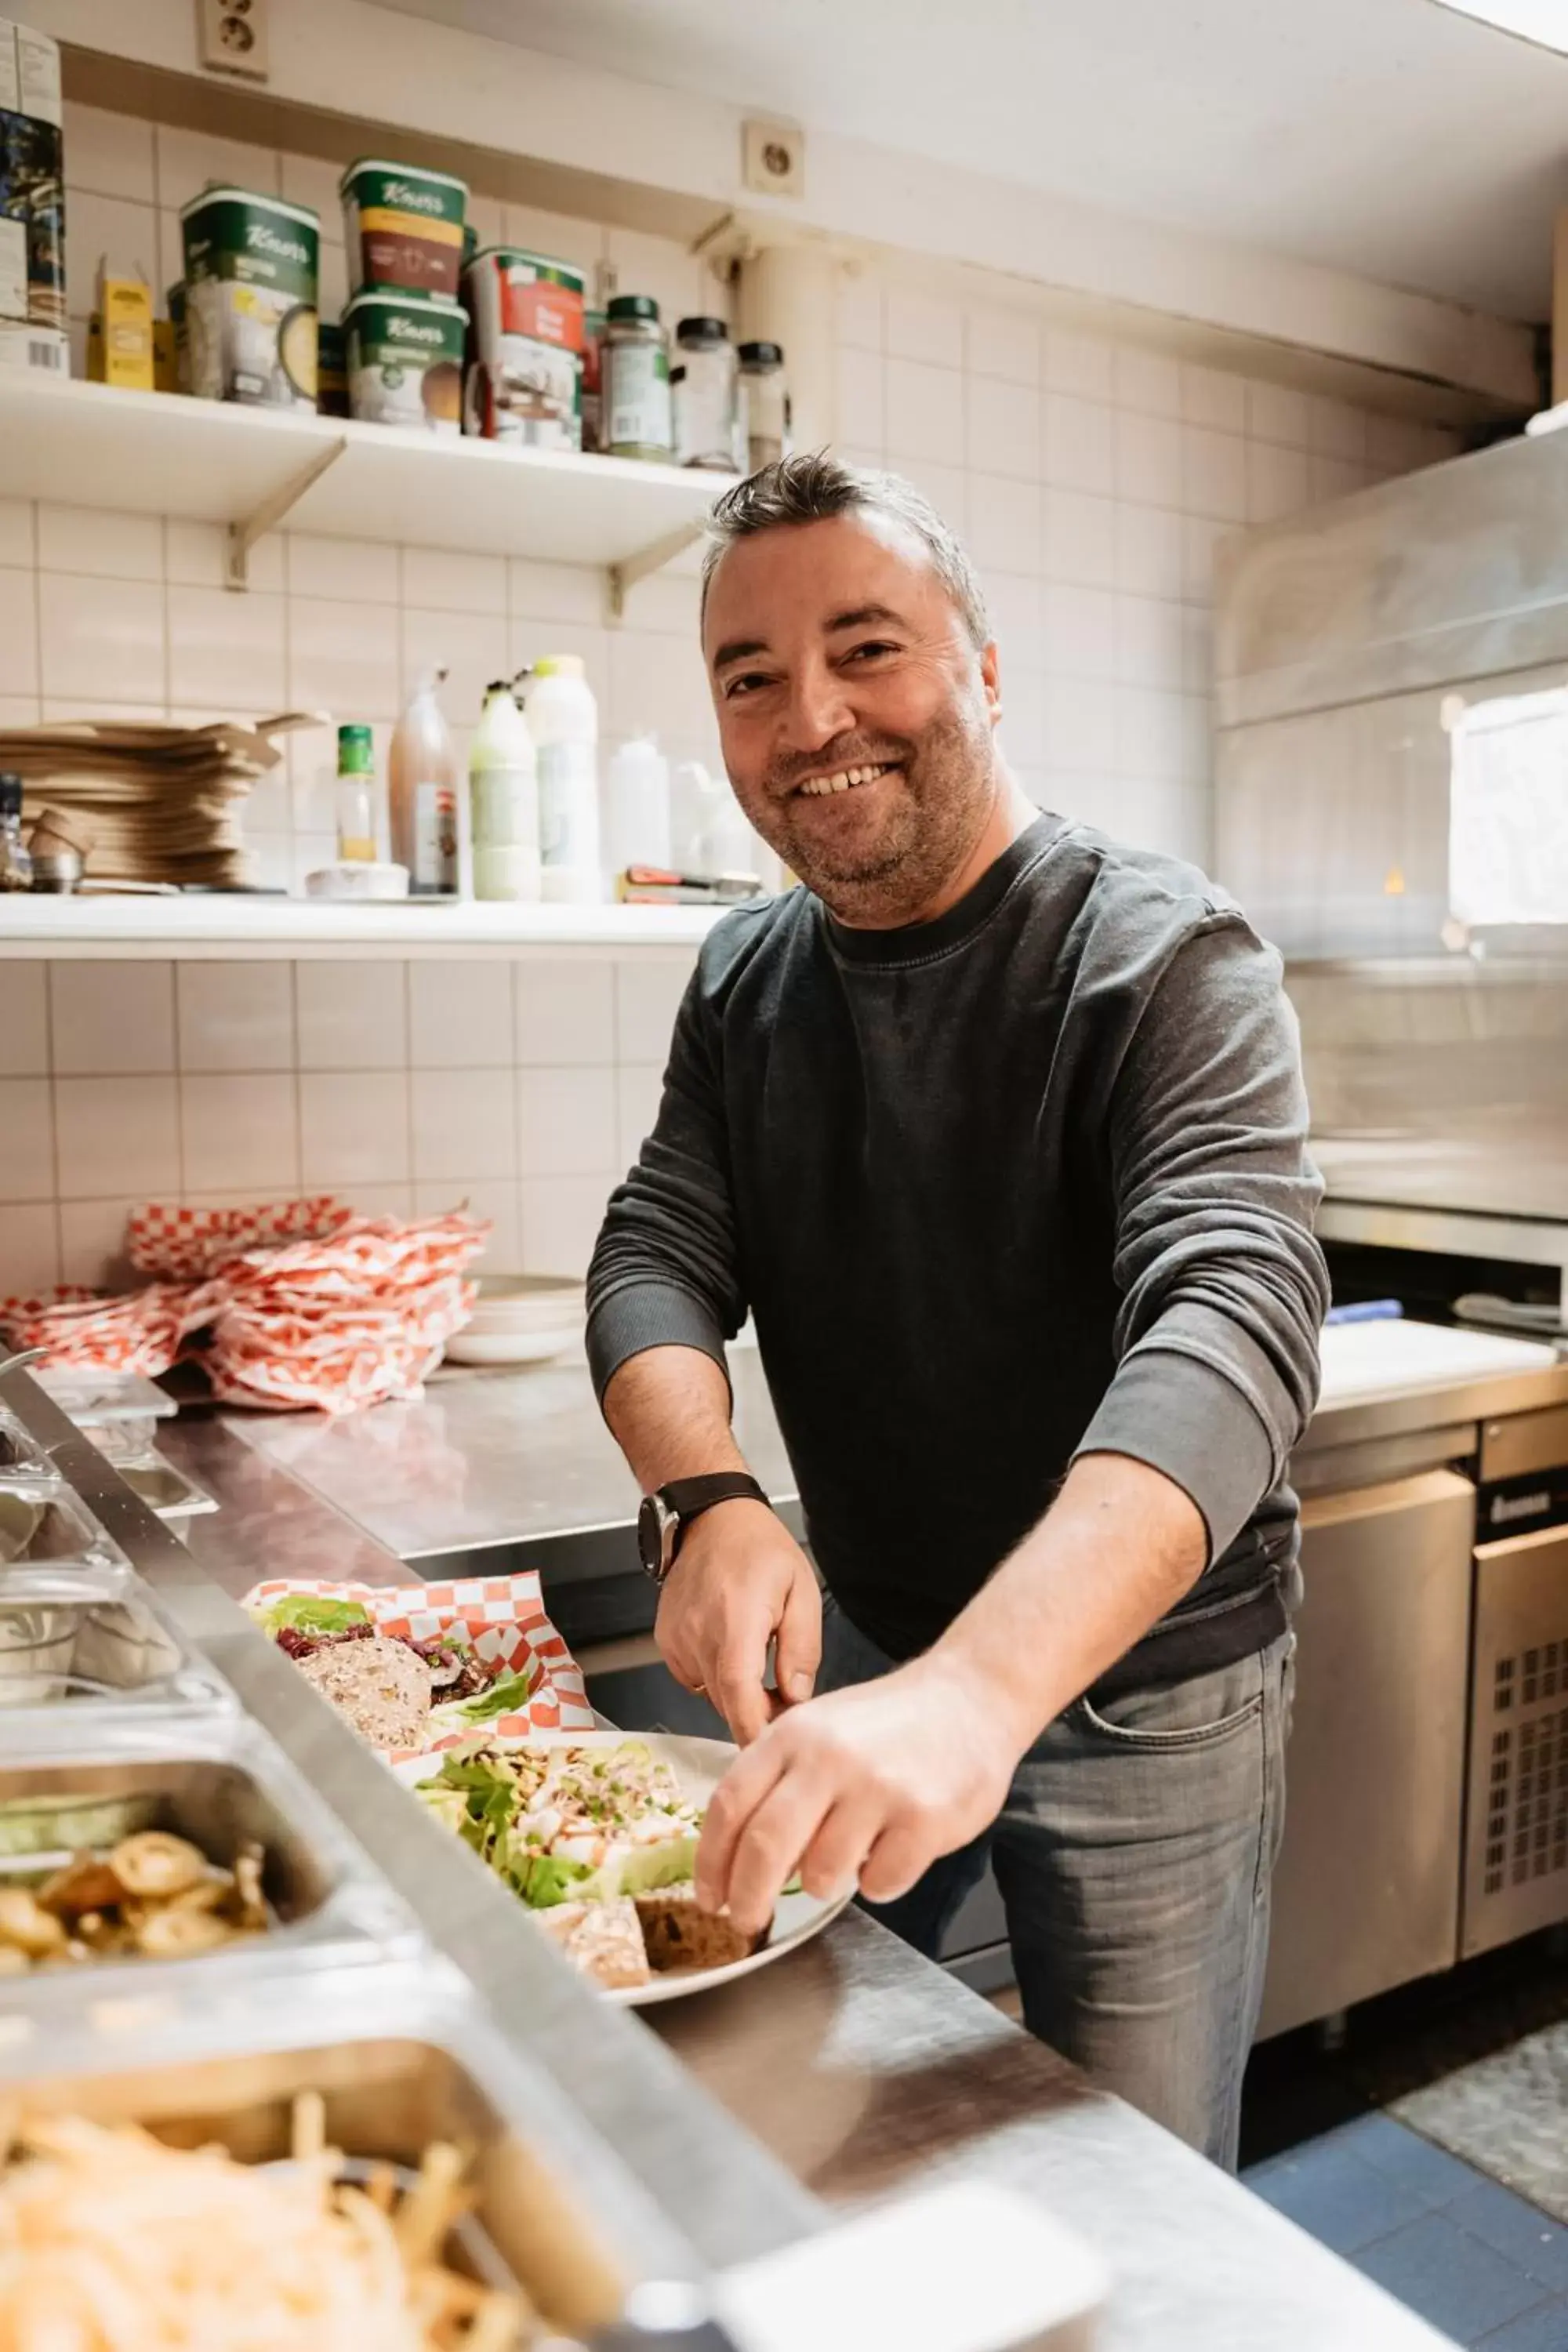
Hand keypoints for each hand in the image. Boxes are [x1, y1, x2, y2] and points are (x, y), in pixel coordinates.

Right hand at [656, 1500, 820, 1746]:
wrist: (710, 1519)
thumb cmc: (760, 1549)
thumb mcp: (801, 1591)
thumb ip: (801, 1649)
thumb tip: (797, 1697)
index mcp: (736, 1620)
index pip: (739, 1696)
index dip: (755, 1732)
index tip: (775, 1749)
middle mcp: (698, 1634)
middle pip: (728, 1704)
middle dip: (759, 1713)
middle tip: (788, 1696)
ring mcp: (676, 1640)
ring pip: (712, 1696)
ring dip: (738, 1694)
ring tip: (761, 1661)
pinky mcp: (666, 1643)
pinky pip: (695, 1679)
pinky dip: (717, 1677)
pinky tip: (732, 1647)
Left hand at [696, 1654, 1019, 1936]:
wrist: (972, 1696)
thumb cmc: (889, 1723)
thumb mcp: (819, 1728)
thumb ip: (778, 1780)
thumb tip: (736, 1858)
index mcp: (793, 1734)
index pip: (729, 1806)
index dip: (710, 1863)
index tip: (709, 1898)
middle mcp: (830, 1757)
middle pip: (764, 1848)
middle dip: (748, 1898)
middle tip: (748, 1919)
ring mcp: (878, 1787)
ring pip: (821, 1875)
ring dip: (826, 1883)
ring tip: (848, 1853)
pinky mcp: (923, 1818)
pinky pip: (879, 1883)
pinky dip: (880, 1881)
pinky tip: (893, 1849)